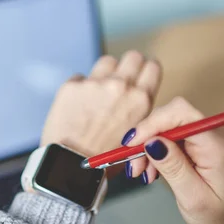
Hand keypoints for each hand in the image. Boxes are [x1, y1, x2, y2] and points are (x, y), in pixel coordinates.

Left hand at [41, 51, 161, 176]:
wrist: (70, 167)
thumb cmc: (103, 162)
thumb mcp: (137, 141)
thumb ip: (141, 117)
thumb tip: (139, 102)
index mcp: (141, 101)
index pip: (153, 67)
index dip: (146, 72)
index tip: (140, 78)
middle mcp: (120, 87)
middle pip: (133, 57)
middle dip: (129, 68)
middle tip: (121, 83)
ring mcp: (94, 83)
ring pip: (107, 62)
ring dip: (106, 74)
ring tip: (99, 94)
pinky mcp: (71, 86)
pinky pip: (81, 77)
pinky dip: (81, 89)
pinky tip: (78, 106)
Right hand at [125, 97, 223, 223]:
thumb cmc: (221, 214)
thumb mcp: (194, 198)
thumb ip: (173, 168)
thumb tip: (151, 142)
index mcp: (218, 143)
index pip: (180, 113)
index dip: (151, 124)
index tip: (131, 145)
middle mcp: (215, 130)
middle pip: (171, 117)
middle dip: (146, 138)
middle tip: (135, 167)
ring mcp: (208, 132)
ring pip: (167, 125)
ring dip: (148, 147)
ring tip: (144, 173)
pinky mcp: (201, 138)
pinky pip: (171, 135)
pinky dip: (157, 150)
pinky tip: (153, 170)